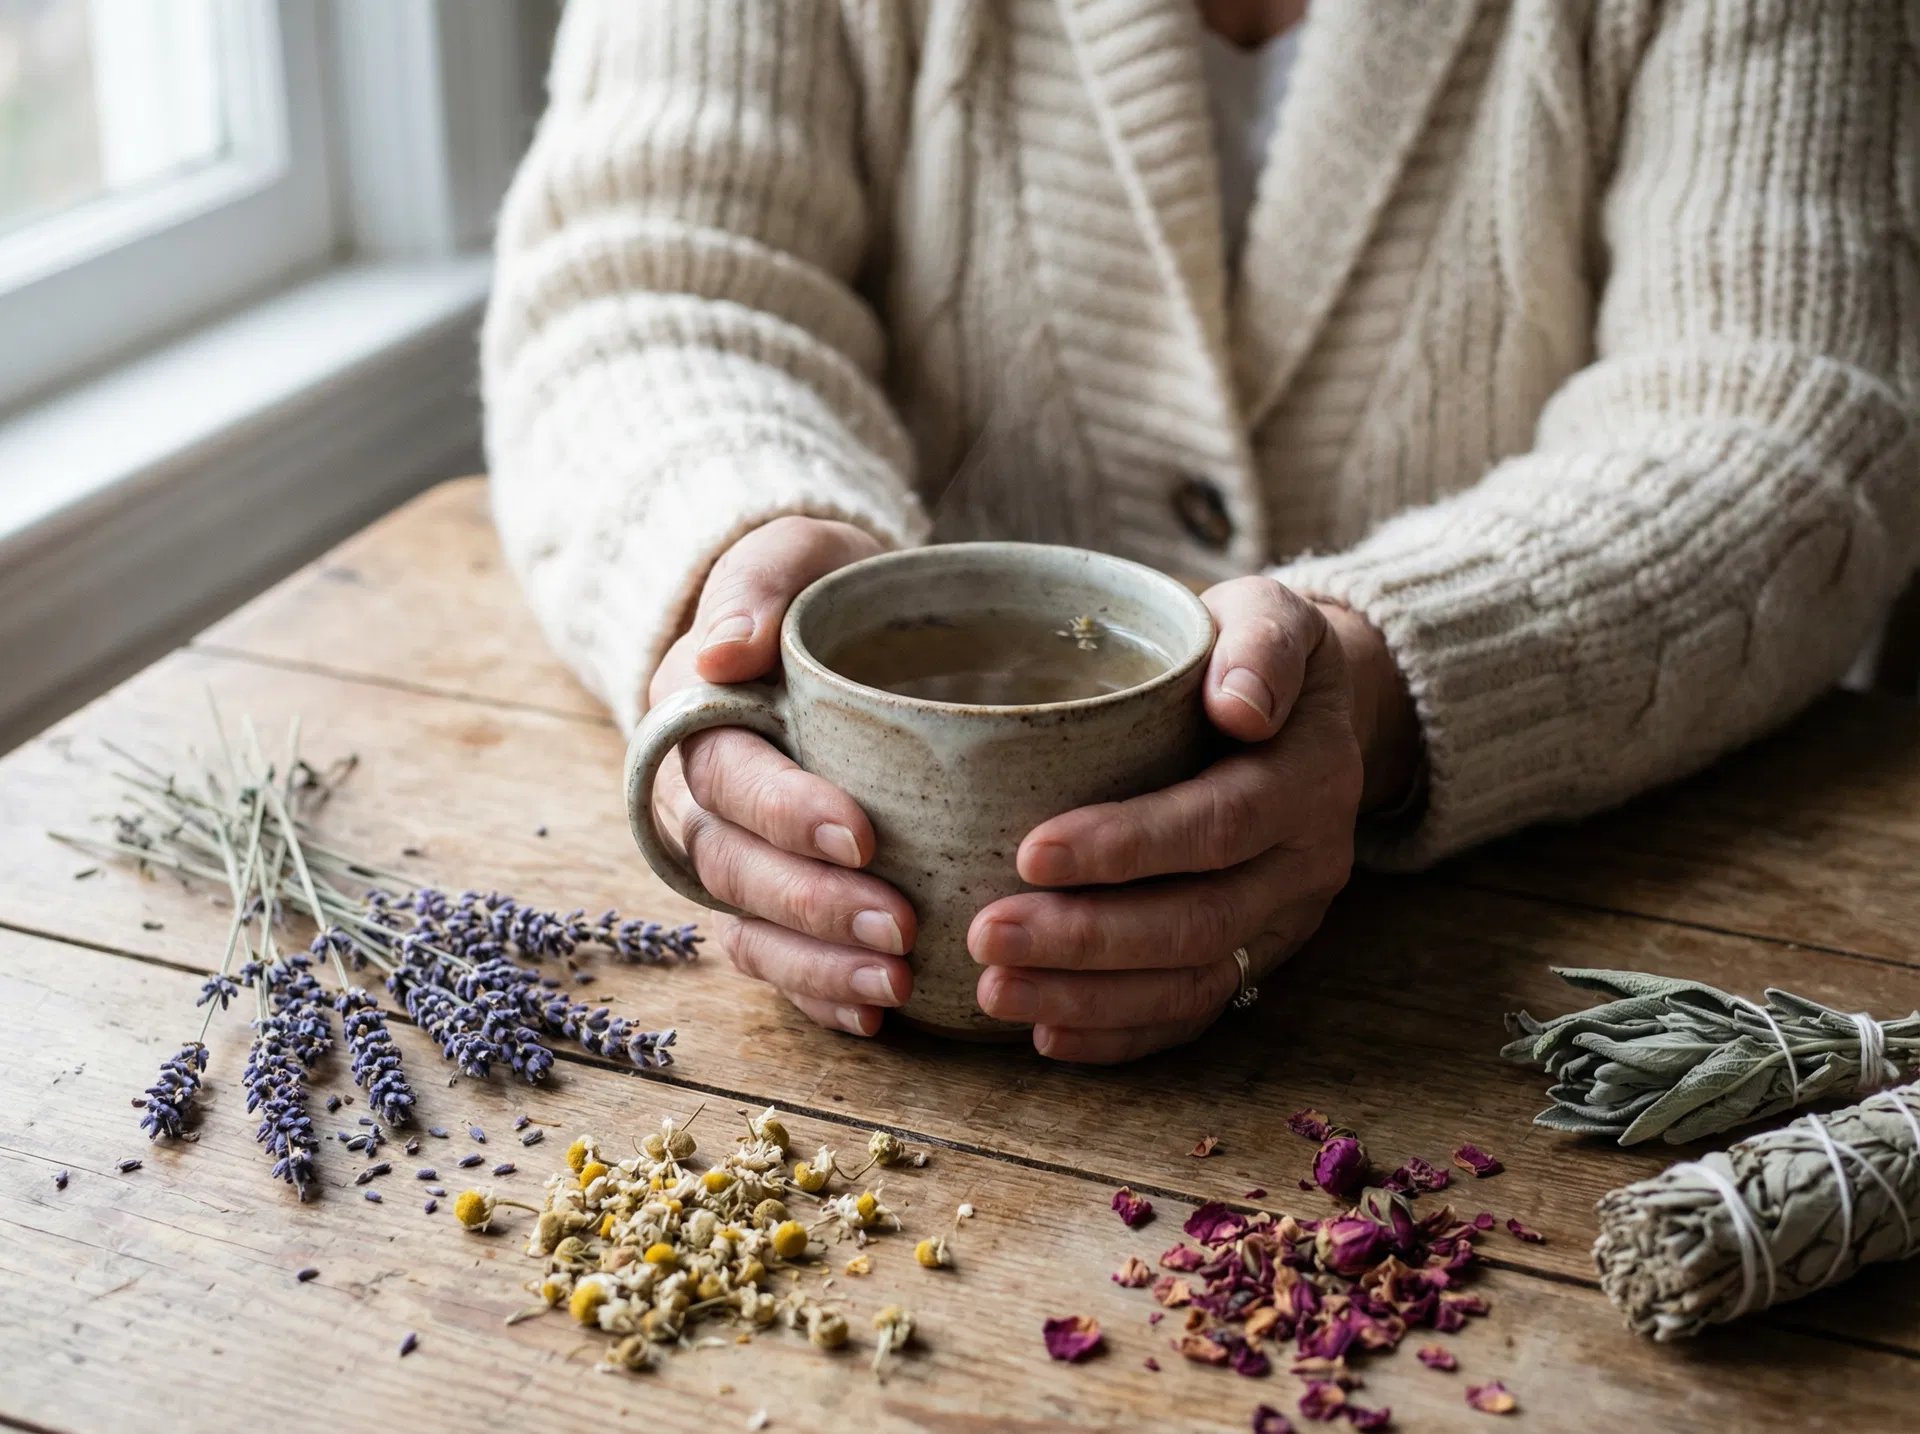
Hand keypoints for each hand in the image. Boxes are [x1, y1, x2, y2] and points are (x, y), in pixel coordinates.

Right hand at [646, 516, 917, 1036]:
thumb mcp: (793, 552)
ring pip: (748, 925)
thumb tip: (721, 653)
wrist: (838, 628)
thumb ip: (757, 582)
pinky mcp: (769, 897)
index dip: (786, 813)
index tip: (862, 836)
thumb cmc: (822, 588)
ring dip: (817, 964)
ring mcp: (730, 854)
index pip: (728, 775)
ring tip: (896, 982)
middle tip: (901, 928)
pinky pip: (775, 959)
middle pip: (734, 866)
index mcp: (692, 715)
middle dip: (814, 906)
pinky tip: (878, 1014)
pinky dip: (818, 993)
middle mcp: (697, 796)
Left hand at [967, 576, 1418, 1063]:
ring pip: (1193, 979)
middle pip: (1198, 919)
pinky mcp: (1260, 954)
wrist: (1307, 711)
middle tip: (985, 937)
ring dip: (1090, 997)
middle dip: (1087, 940)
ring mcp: (1287, 917)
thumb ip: (1262, 644)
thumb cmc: (1251, 651)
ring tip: (995, 991)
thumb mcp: (1269, 613)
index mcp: (1309, 773)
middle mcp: (1308, 858)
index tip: (1028, 851)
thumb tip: (1241, 705)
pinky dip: (1122, 1034)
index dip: (1127, 846)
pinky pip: (1196, 1011)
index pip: (1218, 822)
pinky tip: (1048, 1036)